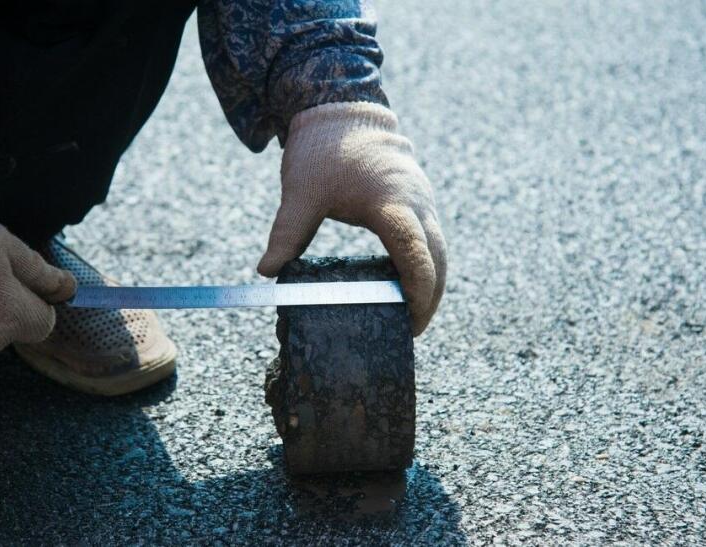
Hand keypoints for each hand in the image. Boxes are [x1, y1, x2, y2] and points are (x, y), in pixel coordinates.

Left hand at [258, 102, 446, 335]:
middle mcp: (416, 203)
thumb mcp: (301, 192)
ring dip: (432, 283)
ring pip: (439, 251)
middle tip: (412, 330)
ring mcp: (422, 201)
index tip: (409, 319)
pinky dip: (426, 265)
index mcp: (390, 202)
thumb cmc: (323, 150)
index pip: (415, 253)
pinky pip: (431, 240)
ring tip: (411, 316)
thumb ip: (287, 232)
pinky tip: (405, 286)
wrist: (345, 112)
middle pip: (437, 259)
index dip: (417, 290)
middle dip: (430, 297)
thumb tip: (266, 271)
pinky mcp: (420, 201)